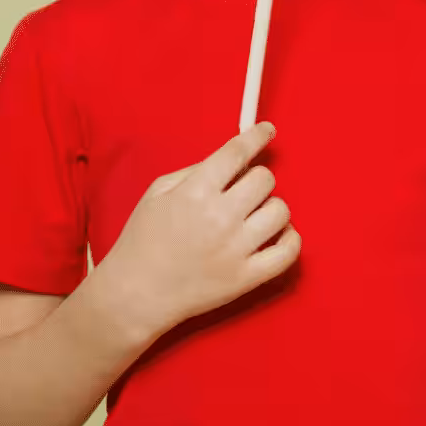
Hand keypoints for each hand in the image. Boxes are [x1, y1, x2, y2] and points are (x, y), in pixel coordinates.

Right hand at [100, 121, 299, 336]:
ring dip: (270, 209)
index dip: (256, 136)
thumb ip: (194, 171)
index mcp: (196, 192)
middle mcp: (220, 217)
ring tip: (254, 217)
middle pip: (264, 179)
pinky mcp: (246, 278)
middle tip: (242, 192)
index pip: (237, 153)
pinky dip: (289, 239)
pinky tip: (277, 236)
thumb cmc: (142, 241)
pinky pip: (289, 252)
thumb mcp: (156, 193)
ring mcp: (236, 250)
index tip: (267, 131)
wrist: (135, 295)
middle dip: (255, 179)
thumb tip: (231, 161)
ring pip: (281, 211)